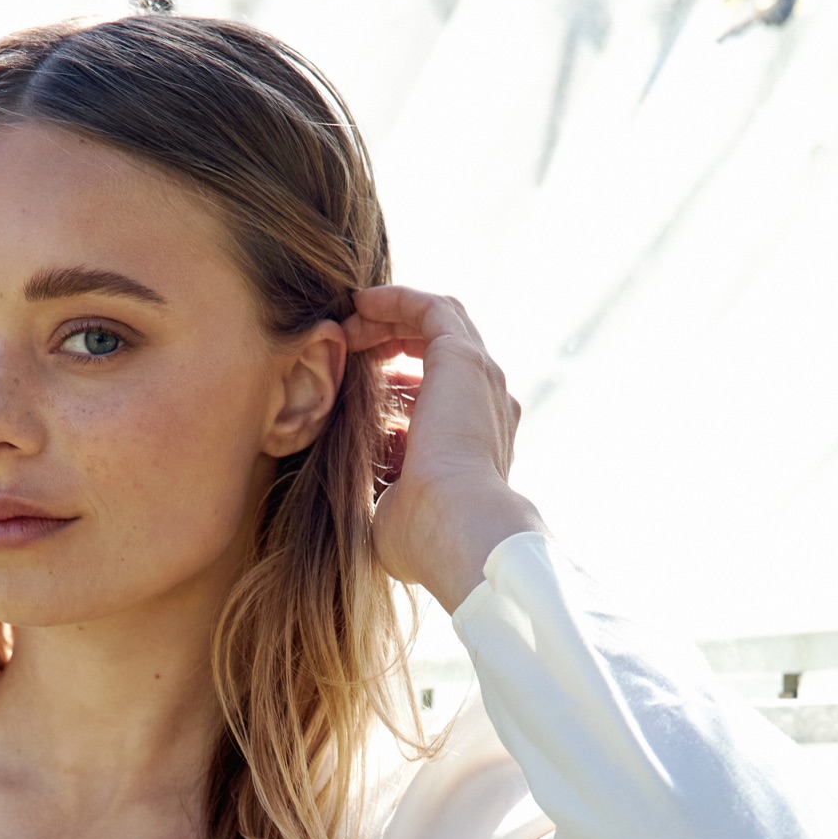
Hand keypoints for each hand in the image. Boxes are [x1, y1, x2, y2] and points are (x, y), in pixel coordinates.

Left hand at [344, 285, 541, 609]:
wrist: (456, 529)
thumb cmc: (422, 538)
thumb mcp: (393, 508)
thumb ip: (380, 487)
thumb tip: (356, 483)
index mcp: (477, 443)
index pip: (441, 397)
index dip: (399, 384)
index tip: (358, 385)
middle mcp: (487, 406)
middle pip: (442, 352)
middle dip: (393, 342)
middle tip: (350, 344)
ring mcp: (481, 379)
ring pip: (438, 325)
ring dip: (391, 319)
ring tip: (351, 321)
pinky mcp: (463, 359)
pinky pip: (431, 310)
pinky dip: (397, 300)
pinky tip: (361, 302)